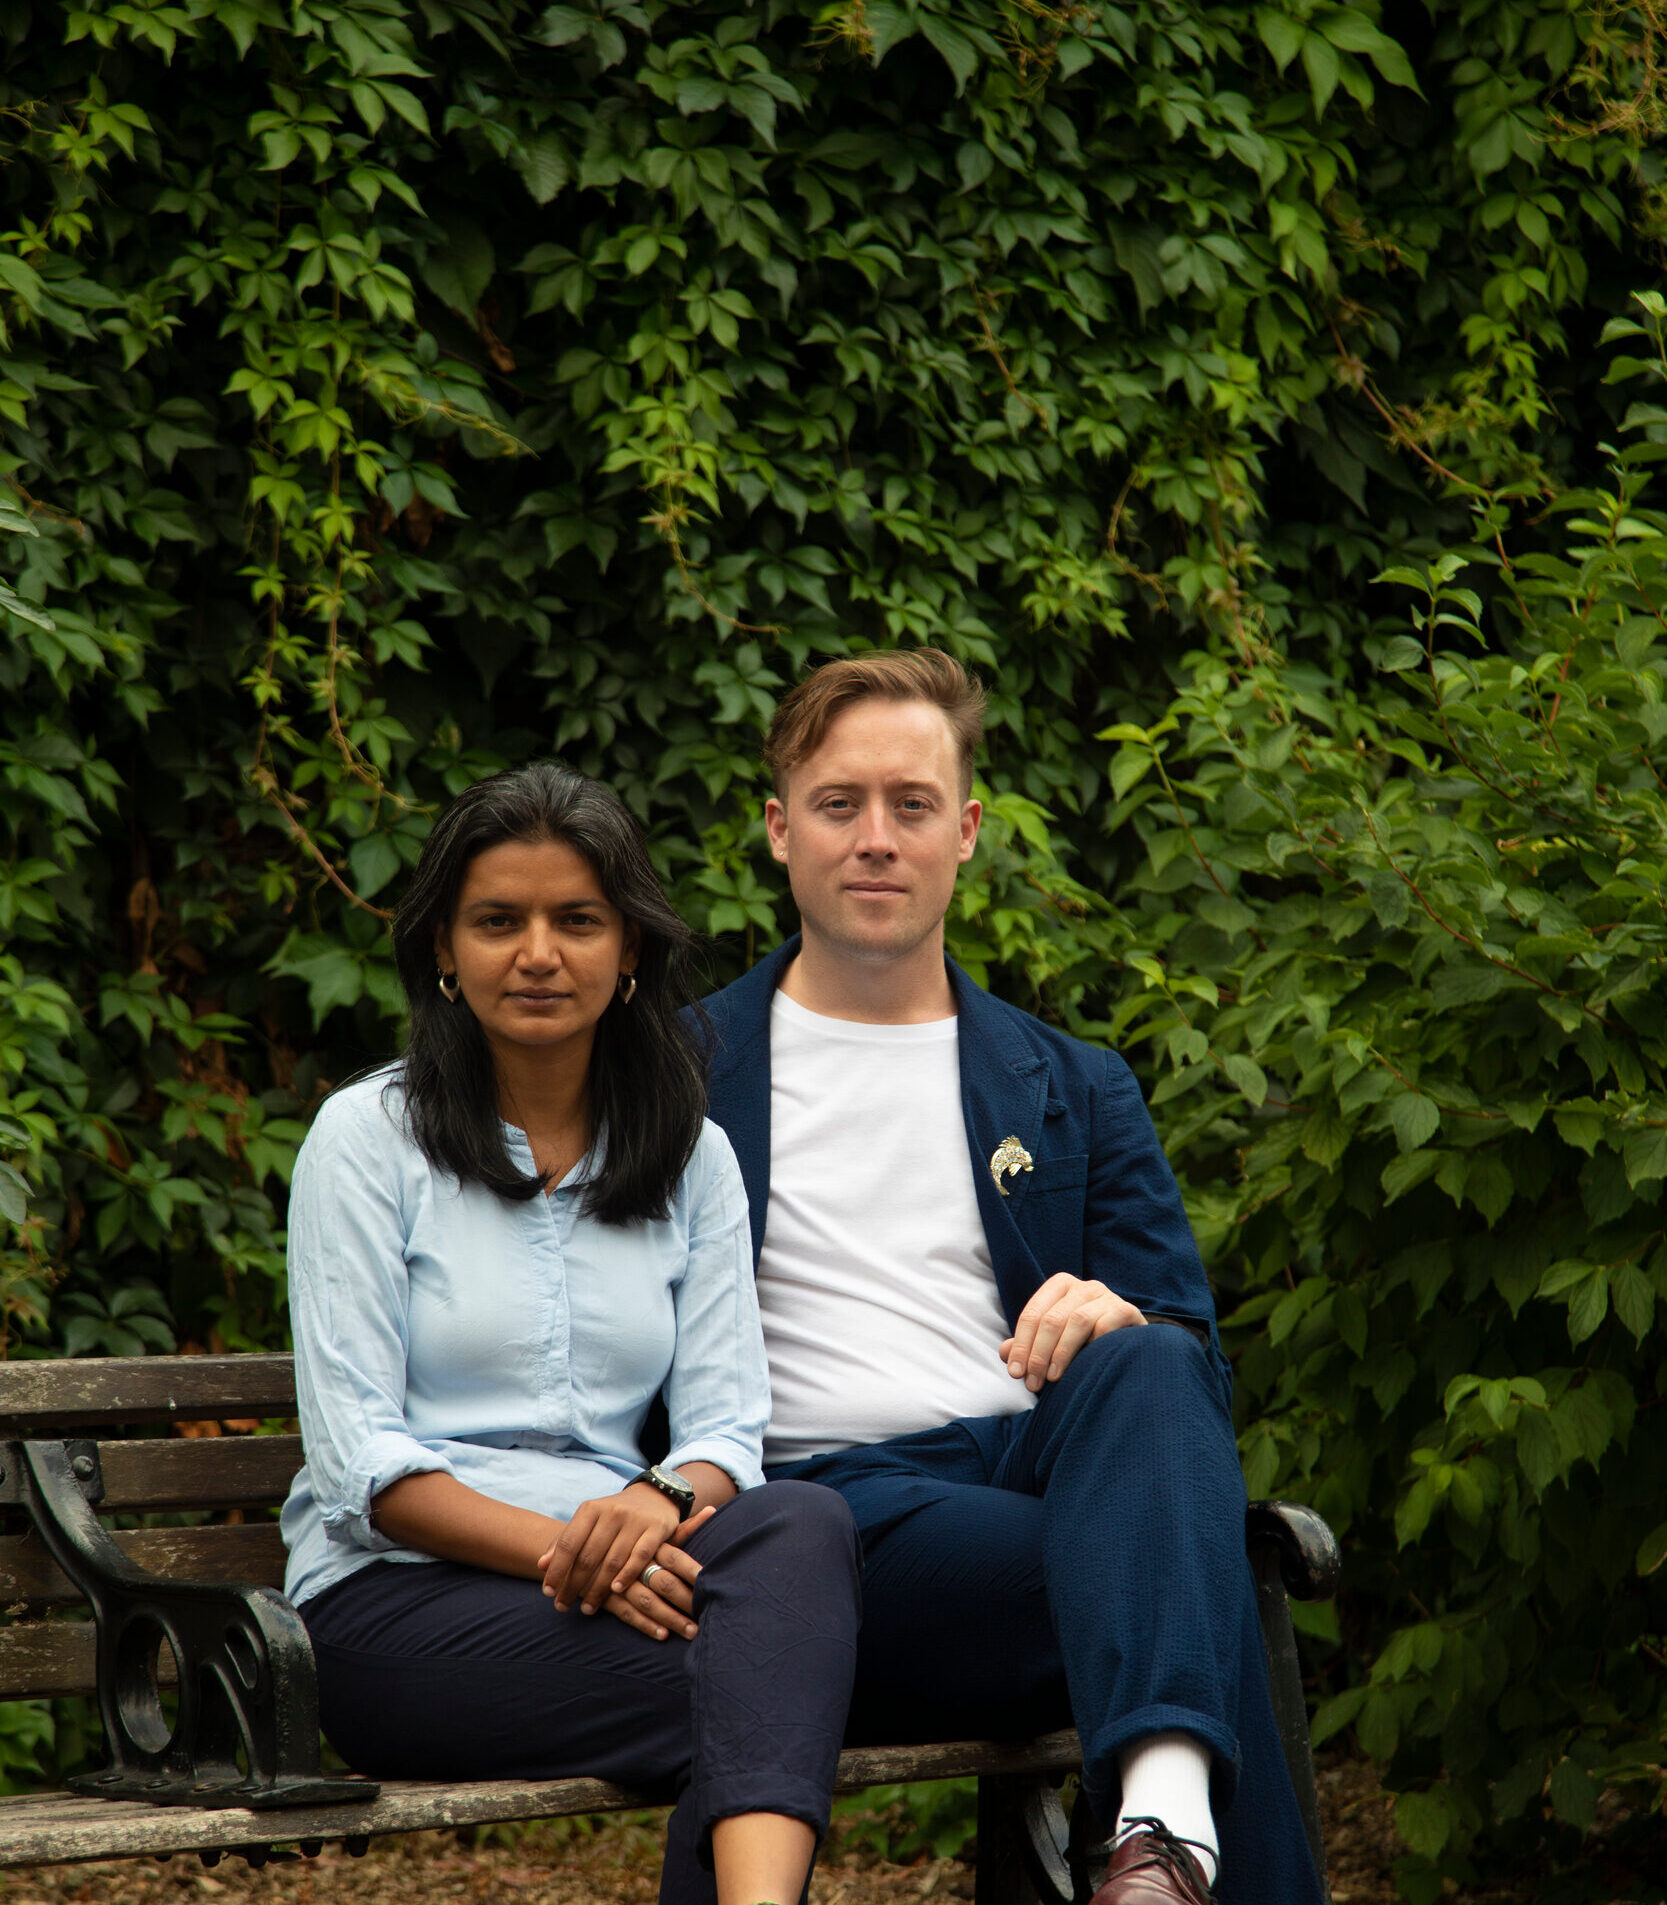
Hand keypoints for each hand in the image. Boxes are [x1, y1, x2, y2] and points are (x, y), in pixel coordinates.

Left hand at [538, 1482, 680, 1615]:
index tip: (548, 1593)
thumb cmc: (613, 1516)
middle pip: (588, 1556)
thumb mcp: (588, 1521)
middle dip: (573, 1585)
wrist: (654, 1497)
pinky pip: (640, 1557)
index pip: (568, 1543)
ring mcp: (635, 1520)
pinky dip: (627, 1575)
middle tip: (562, 1606)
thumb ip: (565, 1541)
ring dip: (598, 1589)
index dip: (556, 1570)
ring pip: (612, 1561)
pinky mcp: (656, 1529)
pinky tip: (616, 1591)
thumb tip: (541, 1565)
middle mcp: (612, 1512)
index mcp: (591, 1509)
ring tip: (587, 1608)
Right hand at [601, 1505, 715, 1639]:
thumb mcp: (655, 1531)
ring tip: (692, 1632)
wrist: (582, 1541)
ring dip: (670, 1618)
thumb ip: (683, 1529)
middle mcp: (635, 1560)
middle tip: (707, 1615)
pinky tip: (663, 1634)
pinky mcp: (606, 1595)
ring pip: (648, 1601)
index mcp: (649, 1542)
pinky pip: (627, 1612)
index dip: (691, 1570)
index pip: (675, 1556)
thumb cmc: (632, 1536)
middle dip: (686, 1600)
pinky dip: (645, 1624)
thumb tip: (712, 1509)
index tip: (708, 1582)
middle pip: (664, 1582)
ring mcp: (620, 1579)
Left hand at [999, 1274, 1144, 1391]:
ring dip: (1061, 1353)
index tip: (1015, 1373)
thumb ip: (1028, 1345)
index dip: (1021, 1345)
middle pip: (1052, 1319)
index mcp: (1060, 1286)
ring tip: (1053, 1378)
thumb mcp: (1053, 1341)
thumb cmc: (1085, 1342)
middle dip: (1038, 1354)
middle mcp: (1083, 1286)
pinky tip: (1085, 1366)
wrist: (1130, 1342)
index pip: (1033, 1314)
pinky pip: (1105, 1326)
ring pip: (1077, 1321)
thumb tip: (1005, 1353)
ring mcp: (1106, 1296)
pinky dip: (1092, 1347)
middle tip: (1033, 1383)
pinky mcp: (1126, 1310)